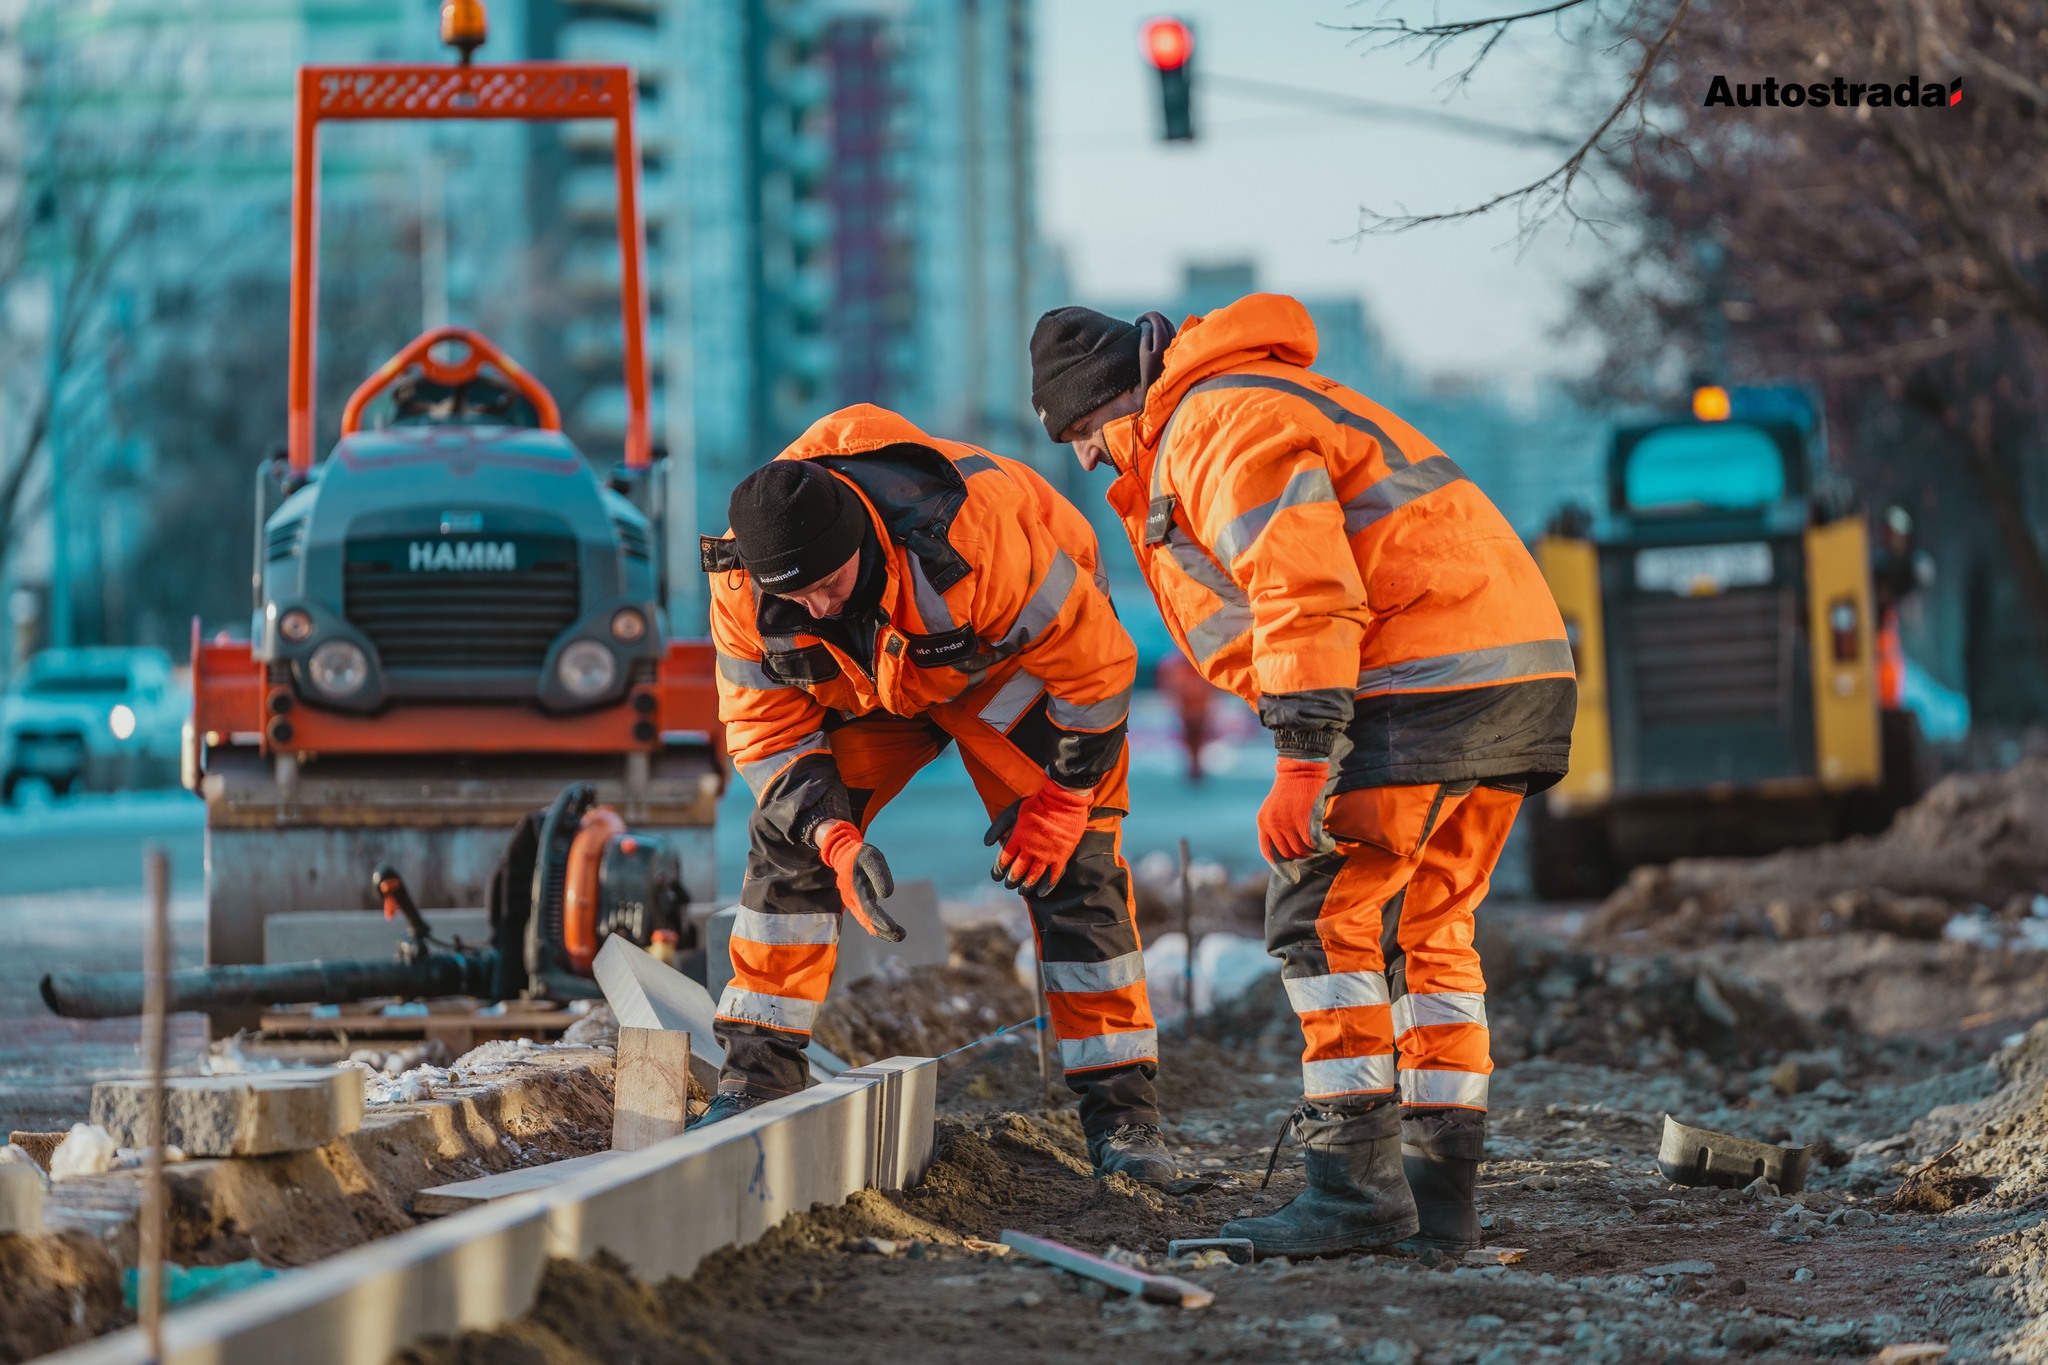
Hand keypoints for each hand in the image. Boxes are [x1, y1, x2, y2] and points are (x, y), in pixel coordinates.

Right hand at [812, 820, 904, 941]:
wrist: (844, 854)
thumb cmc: (861, 855)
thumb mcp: (872, 858)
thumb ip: (879, 874)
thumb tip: (886, 895)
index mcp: (855, 888)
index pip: (868, 908)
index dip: (880, 919)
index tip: (892, 927)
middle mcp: (851, 899)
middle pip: (867, 920)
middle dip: (884, 930)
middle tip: (901, 935)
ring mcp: (852, 903)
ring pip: (866, 923)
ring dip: (882, 932)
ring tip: (900, 935)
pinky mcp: (856, 904)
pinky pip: (866, 920)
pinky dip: (877, 927)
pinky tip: (889, 932)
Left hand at [983, 779, 1093, 894]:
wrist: (1063, 799)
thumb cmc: (1037, 804)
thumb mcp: (1013, 811)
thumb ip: (998, 827)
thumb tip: (986, 844)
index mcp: (1017, 838)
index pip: (1003, 860)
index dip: (998, 871)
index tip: (996, 876)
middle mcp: (1030, 849)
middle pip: (1017, 871)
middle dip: (1011, 880)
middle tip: (1009, 885)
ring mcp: (1046, 854)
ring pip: (1033, 876)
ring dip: (1026, 886)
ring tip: (1021, 891)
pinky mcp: (1061, 856)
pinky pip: (1053, 876)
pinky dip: (1046, 886)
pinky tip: (1040, 893)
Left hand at [1257, 758, 1328, 863]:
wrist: (1301, 766)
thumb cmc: (1292, 787)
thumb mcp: (1276, 808)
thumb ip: (1278, 828)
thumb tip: (1290, 854)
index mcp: (1264, 822)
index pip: (1270, 853)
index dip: (1282, 869)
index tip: (1293, 878)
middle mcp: (1273, 825)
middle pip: (1291, 854)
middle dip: (1304, 855)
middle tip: (1314, 847)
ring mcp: (1289, 823)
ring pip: (1305, 851)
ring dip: (1316, 850)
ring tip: (1323, 841)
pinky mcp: (1307, 820)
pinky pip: (1317, 844)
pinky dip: (1326, 846)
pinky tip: (1330, 841)